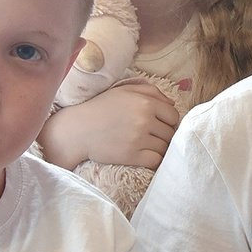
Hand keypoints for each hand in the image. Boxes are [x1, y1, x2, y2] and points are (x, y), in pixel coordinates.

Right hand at [39, 83, 179, 170]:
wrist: (78, 130)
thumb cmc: (101, 108)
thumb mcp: (124, 90)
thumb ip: (151, 91)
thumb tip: (173, 104)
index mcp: (145, 102)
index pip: (173, 116)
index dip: (168, 121)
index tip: (159, 124)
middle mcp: (144, 119)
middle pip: (170, 133)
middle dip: (164, 135)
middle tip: (151, 136)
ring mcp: (138, 139)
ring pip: (164, 147)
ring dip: (158, 147)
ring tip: (146, 145)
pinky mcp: (131, 155)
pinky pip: (155, 160)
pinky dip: (153, 159)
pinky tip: (144, 155)